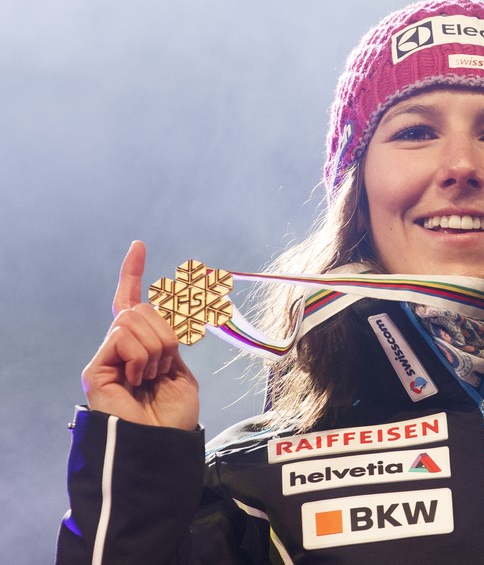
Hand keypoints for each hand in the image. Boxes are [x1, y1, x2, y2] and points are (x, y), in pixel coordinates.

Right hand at [82, 241, 198, 429]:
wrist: (162, 443)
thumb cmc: (173, 415)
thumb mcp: (180, 369)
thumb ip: (170, 338)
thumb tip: (167, 307)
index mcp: (142, 344)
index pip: (132, 301)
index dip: (133, 273)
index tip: (139, 246)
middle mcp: (121, 346)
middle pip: (143, 309)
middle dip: (167, 334)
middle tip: (166, 366)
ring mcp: (107, 356)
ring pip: (135, 320)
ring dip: (156, 348)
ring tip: (151, 377)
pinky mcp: (96, 368)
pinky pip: (123, 337)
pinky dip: (140, 356)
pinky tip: (136, 380)